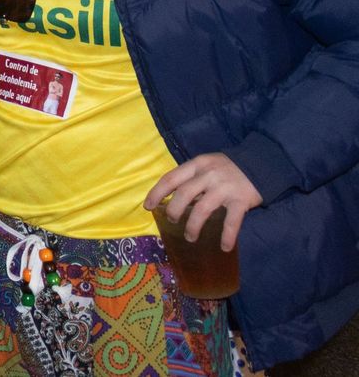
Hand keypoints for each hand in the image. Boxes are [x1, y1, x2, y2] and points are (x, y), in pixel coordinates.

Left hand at [145, 153, 262, 251]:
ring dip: (193, 226)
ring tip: (190, 237)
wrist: (261, 163)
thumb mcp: (206, 165)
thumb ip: (192, 177)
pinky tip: (224, 246)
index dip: (157, 193)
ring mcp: (225, 188)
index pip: (170, 179)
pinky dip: (227, 236)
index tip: (147, 206)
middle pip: (183, 195)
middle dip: (174, 211)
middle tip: (172, 221)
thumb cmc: (227, 167)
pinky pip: (231, 221)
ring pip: (202, 209)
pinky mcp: (241, 200)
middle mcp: (208, 175)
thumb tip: (173, 198)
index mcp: (196, 165)